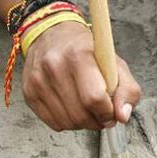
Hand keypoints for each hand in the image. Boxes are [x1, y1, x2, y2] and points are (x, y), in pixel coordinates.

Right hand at [22, 21, 140, 130]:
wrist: (53, 34)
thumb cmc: (87, 50)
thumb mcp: (115, 62)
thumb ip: (127, 89)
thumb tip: (123, 116)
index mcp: (79, 55)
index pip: (94, 97)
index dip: (107, 112)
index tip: (112, 112)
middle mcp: (55, 66)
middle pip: (80, 114)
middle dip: (97, 121)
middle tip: (103, 114)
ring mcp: (38, 80)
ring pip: (67, 122)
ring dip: (83, 123)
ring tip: (88, 109)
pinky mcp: (29, 92)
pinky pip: (53, 123)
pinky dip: (67, 121)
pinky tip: (73, 107)